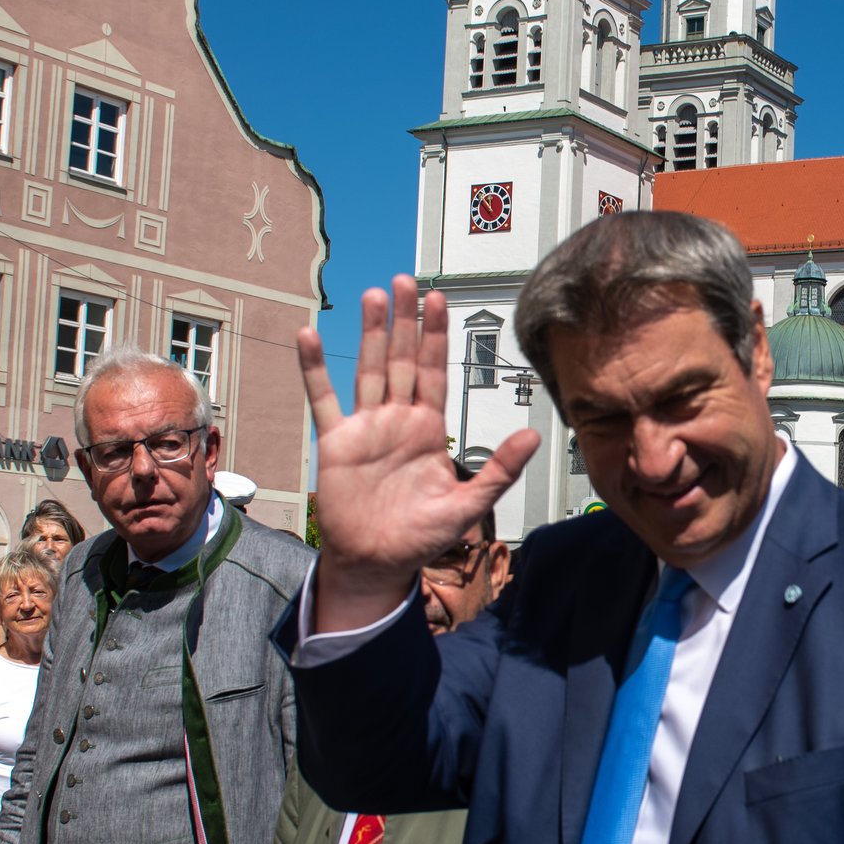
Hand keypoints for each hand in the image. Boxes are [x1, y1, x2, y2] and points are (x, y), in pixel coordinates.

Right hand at [299, 277, 540, 631]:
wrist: (378, 562)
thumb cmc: (422, 536)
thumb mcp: (470, 504)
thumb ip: (500, 469)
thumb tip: (534, 435)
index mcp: (430, 429)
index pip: (436, 372)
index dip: (436, 336)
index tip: (437, 300)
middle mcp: (398, 420)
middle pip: (404, 360)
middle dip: (407, 321)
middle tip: (406, 281)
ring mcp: (366, 427)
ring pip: (369, 369)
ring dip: (371, 333)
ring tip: (373, 296)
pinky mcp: (336, 442)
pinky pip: (323, 399)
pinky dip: (314, 368)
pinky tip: (309, 335)